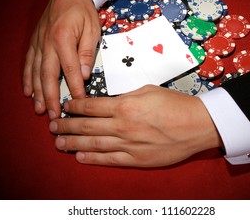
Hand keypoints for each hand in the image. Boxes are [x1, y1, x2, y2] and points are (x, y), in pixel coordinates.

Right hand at [23, 0, 100, 118]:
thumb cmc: (83, 10)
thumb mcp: (92, 28)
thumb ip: (87, 51)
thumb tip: (84, 74)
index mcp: (63, 39)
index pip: (71, 70)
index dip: (75, 89)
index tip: (79, 104)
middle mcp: (47, 43)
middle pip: (48, 76)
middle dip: (51, 97)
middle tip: (53, 116)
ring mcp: (38, 43)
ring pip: (36, 72)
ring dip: (38, 93)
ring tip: (39, 109)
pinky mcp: (35, 42)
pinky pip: (29, 63)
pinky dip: (28, 78)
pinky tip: (28, 91)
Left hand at [49, 85, 222, 166]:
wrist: (197, 125)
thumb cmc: (175, 105)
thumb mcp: (148, 90)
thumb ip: (125, 96)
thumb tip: (109, 102)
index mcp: (125, 106)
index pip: (90, 106)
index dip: (74, 106)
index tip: (65, 106)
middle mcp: (122, 126)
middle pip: (86, 126)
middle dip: (66, 126)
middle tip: (52, 127)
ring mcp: (128, 145)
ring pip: (93, 144)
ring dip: (73, 143)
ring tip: (58, 143)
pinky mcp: (136, 160)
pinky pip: (109, 160)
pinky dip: (92, 158)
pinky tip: (80, 156)